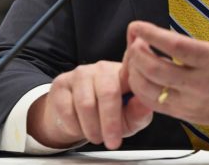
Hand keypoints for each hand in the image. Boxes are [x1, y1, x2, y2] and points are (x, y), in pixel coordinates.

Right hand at [27, 60, 152, 149]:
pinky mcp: (61, 83)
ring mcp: (81, 73)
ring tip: (96, 137)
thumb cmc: (107, 116)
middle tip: (112, 142)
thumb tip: (147, 104)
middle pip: (108, 91)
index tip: (138, 66)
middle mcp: (102, 68)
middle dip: (110, 122)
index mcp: (123, 73)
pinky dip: (75, 126)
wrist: (74, 118)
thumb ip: (139, 112)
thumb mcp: (128, 118)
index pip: (132, 67)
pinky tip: (80, 127)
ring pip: (86, 103)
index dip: (135, 66)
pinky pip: (67, 109)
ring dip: (92, 127)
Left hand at [122, 0, 208, 129]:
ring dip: (135, 71)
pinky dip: (141, 89)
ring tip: (136, 55)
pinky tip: (140, 74)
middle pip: (157, 70)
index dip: (152, 35)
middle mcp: (200, 84)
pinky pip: (153, 104)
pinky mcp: (184, 114)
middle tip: (135, 39)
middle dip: (138, 53)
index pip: (176, 47)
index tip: (136, 25)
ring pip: (151, 90)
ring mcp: (190, 102)